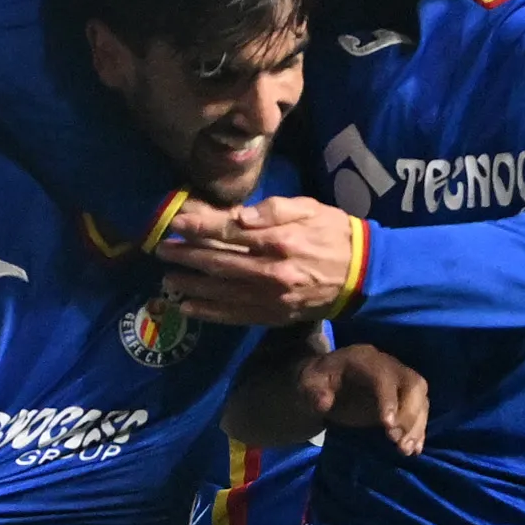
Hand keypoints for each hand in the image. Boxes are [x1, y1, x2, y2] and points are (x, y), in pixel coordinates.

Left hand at [158, 200, 358, 328]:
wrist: (364, 275)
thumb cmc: (335, 233)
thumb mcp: (310, 208)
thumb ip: (274, 209)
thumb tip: (239, 216)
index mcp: (278, 240)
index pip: (227, 232)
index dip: (198, 227)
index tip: (174, 222)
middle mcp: (270, 271)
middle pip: (218, 263)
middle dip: (186, 256)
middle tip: (161, 249)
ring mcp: (270, 297)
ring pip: (221, 293)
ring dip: (191, 286)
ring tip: (167, 278)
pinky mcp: (274, 315)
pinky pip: (235, 315)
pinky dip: (209, 313)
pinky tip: (188, 307)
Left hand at [310, 342, 429, 453]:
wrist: (324, 382)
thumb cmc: (317, 382)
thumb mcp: (307, 383)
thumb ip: (313, 391)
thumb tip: (324, 402)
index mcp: (365, 358)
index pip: (384, 376)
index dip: (389, 399)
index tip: (387, 426)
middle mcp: (389, 366)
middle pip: (414, 384)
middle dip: (410, 414)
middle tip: (396, 441)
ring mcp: (399, 382)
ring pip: (421, 398)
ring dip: (417, 425)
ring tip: (405, 450)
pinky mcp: (404, 398)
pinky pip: (421, 410)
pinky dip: (419, 430)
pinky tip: (414, 449)